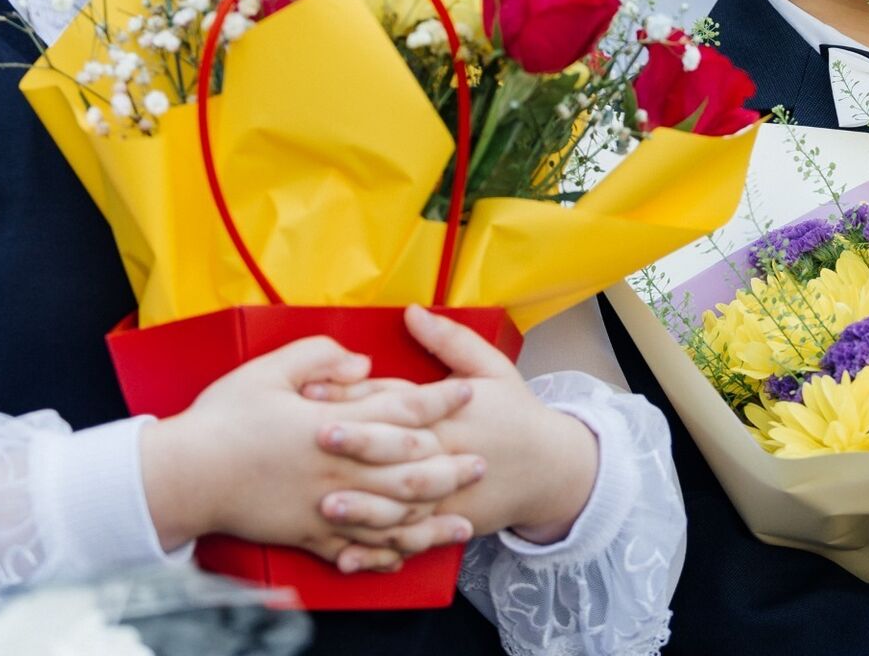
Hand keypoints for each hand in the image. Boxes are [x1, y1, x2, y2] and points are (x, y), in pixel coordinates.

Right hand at [141, 336, 484, 570]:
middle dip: (449, 465)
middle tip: (482, 463)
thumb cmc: (223, 420)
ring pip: (392, 516)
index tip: (468, 395)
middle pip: (408, 470)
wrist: (183, 476)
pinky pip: (356, 548)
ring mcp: (325, 506)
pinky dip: (385, 553)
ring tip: (463, 516)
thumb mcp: (267, 370)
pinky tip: (407, 554)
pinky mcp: (308, 534)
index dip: (437, 403)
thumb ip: (319, 357)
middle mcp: (337, 468)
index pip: (398, 411)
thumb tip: (361, 362)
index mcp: (331, 423)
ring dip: (432, 517)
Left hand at [324, 306, 599, 542]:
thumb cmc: (516, 413)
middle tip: (315, 438)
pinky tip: (347, 557)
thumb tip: (411, 311)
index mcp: (453, 410)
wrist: (553, 469)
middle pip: (399, 449)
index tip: (315, 390)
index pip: (399, 400)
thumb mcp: (493, 367)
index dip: (357, 394)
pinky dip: (380, 550)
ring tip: (326, 505)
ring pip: (402, 503)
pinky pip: (411, 539)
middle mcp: (448, 451)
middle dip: (358, 444)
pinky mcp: (448, 523)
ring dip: (364, 507)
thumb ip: (450, 339)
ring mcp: (448, 493)